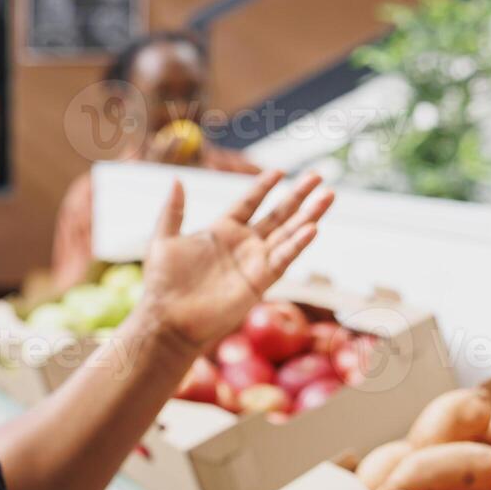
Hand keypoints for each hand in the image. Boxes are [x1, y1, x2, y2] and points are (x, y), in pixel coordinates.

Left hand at [134, 170, 333, 351]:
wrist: (168, 319)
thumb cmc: (163, 283)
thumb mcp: (163, 239)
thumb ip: (173, 210)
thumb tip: (176, 179)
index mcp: (222, 231)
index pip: (249, 202)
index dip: (264, 186)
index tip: (279, 170)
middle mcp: (243, 244)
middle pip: (277, 215)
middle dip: (297, 196)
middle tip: (318, 176)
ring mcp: (254, 262)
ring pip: (288, 234)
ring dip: (308, 215)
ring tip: (328, 196)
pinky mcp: (260, 281)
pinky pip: (283, 259)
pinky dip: (298, 244)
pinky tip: (312, 228)